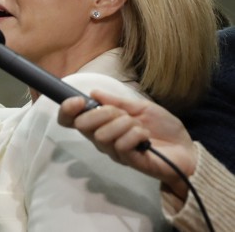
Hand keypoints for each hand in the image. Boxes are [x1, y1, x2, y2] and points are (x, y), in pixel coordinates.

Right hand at [58, 90, 195, 199]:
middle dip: (104, 113)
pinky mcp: (127, 161)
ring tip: (140, 128)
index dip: (67, 110)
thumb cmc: (163, 129)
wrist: (185, 149)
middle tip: (124, 115)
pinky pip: (121, 144)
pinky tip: (146, 138)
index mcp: (102, 124)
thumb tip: (94, 92)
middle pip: (83, 125)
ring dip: (125, 124)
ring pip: (103, 134)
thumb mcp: (141, 107)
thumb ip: (117, 102)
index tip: (79, 101)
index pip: (71, 120)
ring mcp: (113, 152)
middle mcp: (102, 139)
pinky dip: (136, 135)